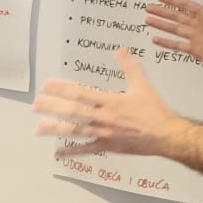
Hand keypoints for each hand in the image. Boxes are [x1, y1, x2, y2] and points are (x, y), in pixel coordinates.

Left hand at [32, 49, 184, 157]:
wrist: (167, 136)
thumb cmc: (154, 111)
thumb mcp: (142, 85)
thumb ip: (129, 67)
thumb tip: (120, 49)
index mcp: (110, 101)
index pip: (80, 93)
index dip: (61, 88)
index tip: (46, 85)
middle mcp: (103, 118)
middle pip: (72, 112)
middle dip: (51, 108)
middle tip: (35, 105)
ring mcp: (103, 134)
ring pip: (75, 131)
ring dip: (55, 129)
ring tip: (38, 128)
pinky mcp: (107, 146)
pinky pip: (86, 150)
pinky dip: (72, 152)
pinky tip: (58, 153)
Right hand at [143, 0, 202, 72]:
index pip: (185, 5)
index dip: (173, 1)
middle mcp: (199, 25)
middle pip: (176, 16)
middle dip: (162, 12)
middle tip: (149, 8)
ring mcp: (196, 38)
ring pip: (174, 29)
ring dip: (162, 25)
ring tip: (148, 20)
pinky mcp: (195, 50)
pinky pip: (177, 45)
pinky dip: (167, 43)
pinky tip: (156, 39)